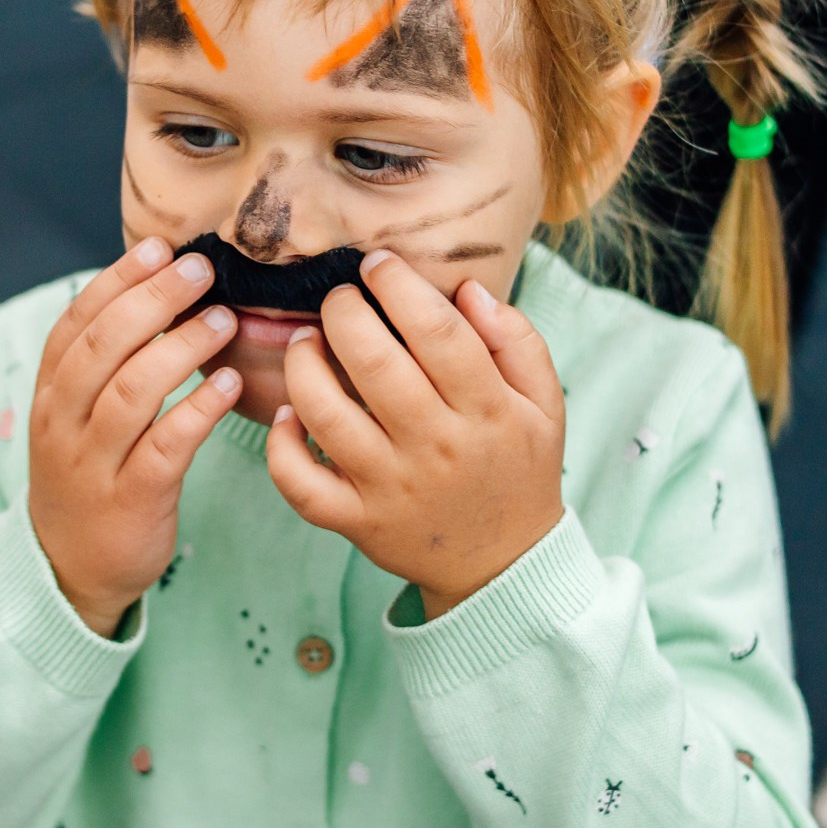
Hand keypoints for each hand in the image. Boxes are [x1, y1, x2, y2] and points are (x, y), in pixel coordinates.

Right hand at [28, 237, 241, 634]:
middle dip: (153, 300)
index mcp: (51, 393)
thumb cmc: (89, 476)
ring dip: (181, 349)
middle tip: (201, 271)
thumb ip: (108, 363)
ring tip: (224, 321)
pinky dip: (198, 410)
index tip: (159, 247)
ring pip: (132, 392)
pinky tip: (229, 385)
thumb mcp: (77, 418)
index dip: (117, 280)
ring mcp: (93, 462)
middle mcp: (63, 422)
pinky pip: (165, 446)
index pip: (76, 322)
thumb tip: (157, 291)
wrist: (68, 570)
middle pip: (103, 346)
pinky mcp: (130, 499)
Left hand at [265, 251, 564, 616]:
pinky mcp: (357, 521)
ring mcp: (391, 488)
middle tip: (339, 299)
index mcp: (487, 411)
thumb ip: (517, 341)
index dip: (398, 286)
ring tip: (306, 342)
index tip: (378, 264)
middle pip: (375, 365)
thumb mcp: (545, 404)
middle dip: (344, 313)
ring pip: (326, 416)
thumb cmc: (519, 468)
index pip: (437, 332)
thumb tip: (467, 290)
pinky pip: (300, 484)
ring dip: (303, 365)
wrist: (505, 563)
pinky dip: (281, 446)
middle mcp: (436, 448)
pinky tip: (288, 415)